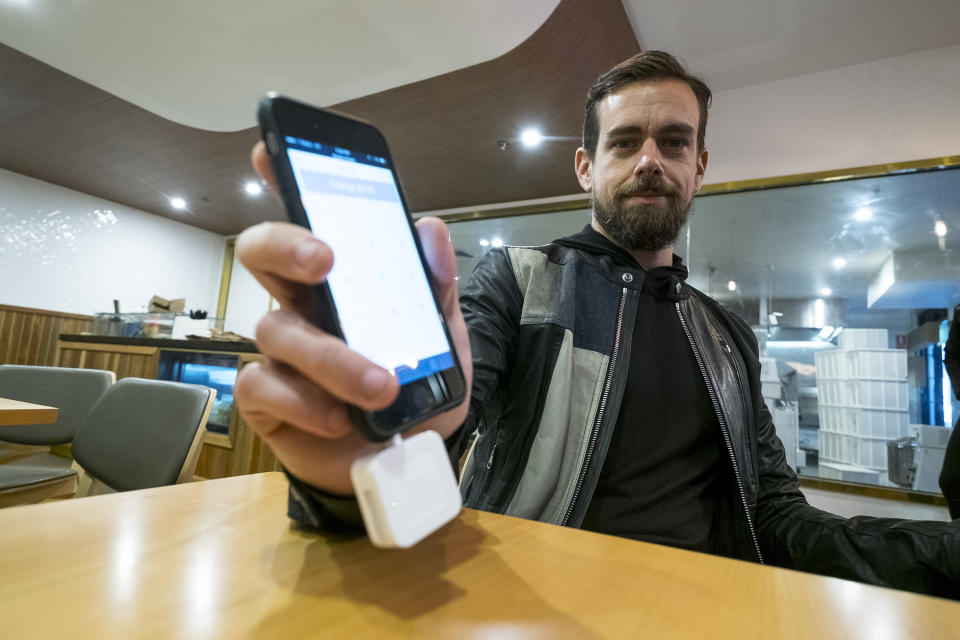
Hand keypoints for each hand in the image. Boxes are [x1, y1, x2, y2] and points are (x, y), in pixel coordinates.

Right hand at [233, 142, 472, 493]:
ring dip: (332, 358)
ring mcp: (280, 353)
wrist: (405, 464)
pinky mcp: (268, 400)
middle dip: (286, 244)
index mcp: (341, 283)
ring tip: (381, 387)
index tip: (270, 148)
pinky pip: (267, 387)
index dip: (282, 180)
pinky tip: (339, 419)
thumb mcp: (443, 342)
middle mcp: (302, 307)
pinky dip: (306, 402)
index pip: (308, 220)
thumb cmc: (416, 394)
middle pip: (263, 254)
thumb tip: (430, 227)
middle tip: (325, 259)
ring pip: (277, 330)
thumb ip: (436, 290)